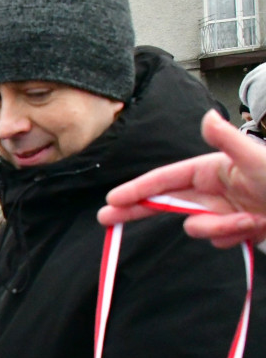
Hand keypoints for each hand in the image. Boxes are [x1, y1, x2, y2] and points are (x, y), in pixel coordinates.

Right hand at [98, 110, 265, 246]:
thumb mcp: (257, 159)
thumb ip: (228, 141)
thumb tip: (206, 117)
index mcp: (214, 168)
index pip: (167, 179)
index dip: (138, 188)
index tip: (113, 199)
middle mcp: (215, 189)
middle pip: (166, 201)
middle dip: (139, 209)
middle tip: (107, 218)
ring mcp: (225, 210)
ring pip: (197, 226)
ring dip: (218, 228)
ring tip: (247, 222)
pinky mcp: (236, 230)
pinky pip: (218, 240)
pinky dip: (232, 237)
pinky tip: (253, 228)